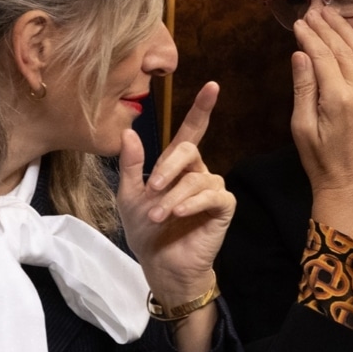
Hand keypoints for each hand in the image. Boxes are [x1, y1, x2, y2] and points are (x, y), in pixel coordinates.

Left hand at [117, 82, 234, 307]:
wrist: (160, 265)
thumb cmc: (146, 232)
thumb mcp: (129, 196)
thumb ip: (131, 164)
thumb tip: (129, 132)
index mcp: (176, 166)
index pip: (191, 131)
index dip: (201, 108)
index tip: (212, 86)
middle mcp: (197, 172)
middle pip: (188, 150)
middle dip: (167, 168)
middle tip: (151, 190)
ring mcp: (212, 189)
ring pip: (196, 178)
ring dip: (172, 197)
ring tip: (157, 216)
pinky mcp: (223, 208)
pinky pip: (213, 194)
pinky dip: (192, 202)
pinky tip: (179, 213)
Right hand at [291, 8, 352, 243]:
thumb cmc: (321, 161)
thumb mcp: (303, 127)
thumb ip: (303, 88)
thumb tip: (299, 54)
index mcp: (339, 98)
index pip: (322, 55)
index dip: (309, 36)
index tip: (297, 21)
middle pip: (343, 48)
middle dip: (327, 26)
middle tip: (312, 8)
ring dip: (344, 31)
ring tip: (329, 13)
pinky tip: (346, 37)